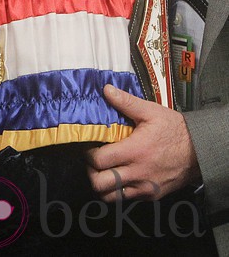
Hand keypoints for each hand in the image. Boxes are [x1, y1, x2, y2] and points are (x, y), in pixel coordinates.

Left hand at [87, 84, 200, 201]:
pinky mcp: (151, 194)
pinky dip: (117, 190)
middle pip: (99, 184)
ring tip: (103, 171)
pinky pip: (127, 198)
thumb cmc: (177, 131)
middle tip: (92, 162)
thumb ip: (127, 102)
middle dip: (90, 173)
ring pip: (110, 196)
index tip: (89, 147)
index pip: (98, 161)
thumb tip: (107, 90)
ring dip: (102, 185)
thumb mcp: (151, 112)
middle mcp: (138, 173)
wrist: (201, 151)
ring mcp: (145, 187)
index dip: (88, 155)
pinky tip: (119, 176)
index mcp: (134, 152)